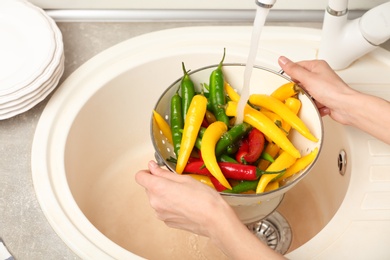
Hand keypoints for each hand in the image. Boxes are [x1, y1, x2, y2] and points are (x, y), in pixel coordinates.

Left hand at [135, 161, 284, 258]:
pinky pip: (163, 209)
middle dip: (158, 182)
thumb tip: (152, 167)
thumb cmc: (203, 197)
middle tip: (177, 182)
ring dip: (164, 194)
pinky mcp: (166, 222)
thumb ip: (164, 173)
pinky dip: (169, 204)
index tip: (156, 170)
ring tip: (183, 194)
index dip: (147, 172)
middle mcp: (155, 202)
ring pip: (156, 198)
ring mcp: (160, 214)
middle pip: (148, 188)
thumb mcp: (184, 178)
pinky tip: (184, 204)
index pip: (140, 177)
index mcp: (158, 188)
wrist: (214, 220)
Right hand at [278, 56, 389, 143]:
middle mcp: (320, 76)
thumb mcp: (308, 78)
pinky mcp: (324, 99)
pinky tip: (318, 105)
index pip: (297, 67)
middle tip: (302, 92)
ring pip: (306, 94)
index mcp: (317, 66)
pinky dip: (314, 106)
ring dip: (307, 99)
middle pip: (301, 82)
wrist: (345, 107)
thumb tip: (282, 60)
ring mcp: (322, 88)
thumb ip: (293, 70)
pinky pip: (312, 102)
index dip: (291, 76)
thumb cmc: (333, 91)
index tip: (287, 83)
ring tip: (312, 100)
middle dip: (299, 90)